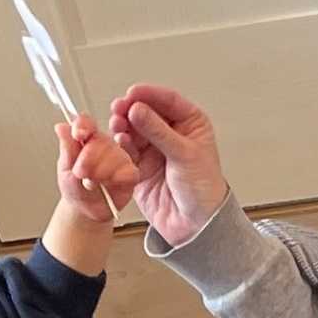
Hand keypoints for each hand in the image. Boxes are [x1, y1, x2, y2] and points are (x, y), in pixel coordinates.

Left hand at [56, 114, 138, 223]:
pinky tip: (109, 183)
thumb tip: (61, 127)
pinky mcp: (130, 174)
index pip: (87, 123)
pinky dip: (117, 177)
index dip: (83, 126)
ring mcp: (119, 159)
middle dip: (89, 158)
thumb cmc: (75, 188)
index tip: (79, 134)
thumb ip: (67, 148)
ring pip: (116, 155)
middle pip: (102, 140)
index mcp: (87, 139)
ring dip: (101, 171)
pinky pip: (130, 171)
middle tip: (80, 172)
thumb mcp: (65, 169)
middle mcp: (104, 146)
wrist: (84, 210)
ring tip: (91, 183)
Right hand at [107, 84, 228, 246]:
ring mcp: (155, 149)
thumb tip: (138, 109)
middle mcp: (172, 134)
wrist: (193, 224)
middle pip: (147, 113)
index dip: (149, 95)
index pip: (168, 101)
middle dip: (131, 109)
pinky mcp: (140, 165)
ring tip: (116, 123)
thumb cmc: (202, 189)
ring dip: (123, 125)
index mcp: (191, 124)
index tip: (133, 93)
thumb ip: (158, 131)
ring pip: (134, 129)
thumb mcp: (184, 155)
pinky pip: (126, 149)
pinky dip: (120, 144)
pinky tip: (117, 139)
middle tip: (118, 108)